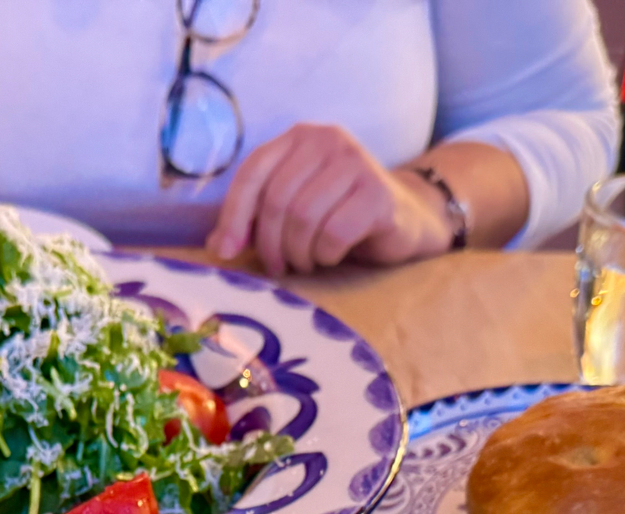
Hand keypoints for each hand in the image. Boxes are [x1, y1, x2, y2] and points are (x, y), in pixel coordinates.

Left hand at [207, 124, 454, 275]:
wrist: (407, 218)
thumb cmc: (340, 215)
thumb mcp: (293, 209)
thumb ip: (255, 218)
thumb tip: (217, 245)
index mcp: (299, 137)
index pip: (252, 173)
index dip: (233, 216)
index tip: (226, 252)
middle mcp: (327, 139)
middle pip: (276, 200)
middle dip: (270, 244)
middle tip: (279, 266)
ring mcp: (356, 162)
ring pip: (303, 218)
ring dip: (299, 253)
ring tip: (307, 262)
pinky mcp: (378, 193)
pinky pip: (334, 234)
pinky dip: (326, 254)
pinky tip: (333, 255)